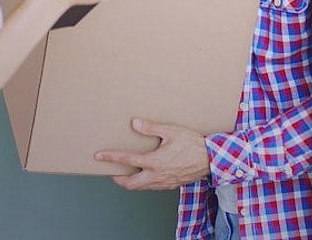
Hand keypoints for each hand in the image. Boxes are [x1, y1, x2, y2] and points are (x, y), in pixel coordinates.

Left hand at [95, 118, 209, 189]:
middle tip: (111, 172)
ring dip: (130, 182)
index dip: (111, 158)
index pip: (127, 161)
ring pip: (140, 187)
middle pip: (129, 183)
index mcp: (154, 161)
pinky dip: (143, 183)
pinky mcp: (170, 185)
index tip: (99, 156)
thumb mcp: (172, 131)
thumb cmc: (193, 144)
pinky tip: (145, 175)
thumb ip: (152, 128)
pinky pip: (152, 187)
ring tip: (125, 174)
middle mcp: (156, 175)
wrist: (211, 159)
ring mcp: (163, 182)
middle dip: (117, 179)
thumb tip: (136, 124)